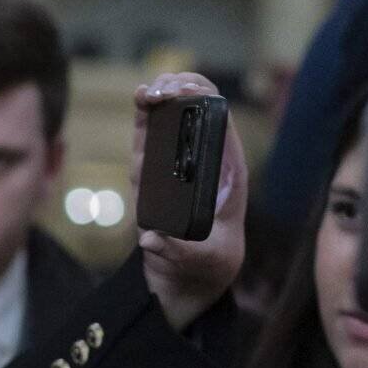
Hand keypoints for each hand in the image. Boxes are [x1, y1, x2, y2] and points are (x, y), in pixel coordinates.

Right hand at [130, 73, 246, 330]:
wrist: (190, 277)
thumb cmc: (207, 266)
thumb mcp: (200, 261)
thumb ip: (178, 250)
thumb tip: (151, 238)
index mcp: (226, 173)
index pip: (221, 123)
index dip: (203, 101)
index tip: (179, 96)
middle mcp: (203, 161)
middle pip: (196, 110)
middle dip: (179, 92)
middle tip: (156, 93)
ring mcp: (177, 164)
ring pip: (172, 117)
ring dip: (160, 98)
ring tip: (148, 90)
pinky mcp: (155, 172)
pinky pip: (150, 138)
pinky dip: (145, 117)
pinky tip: (142, 98)